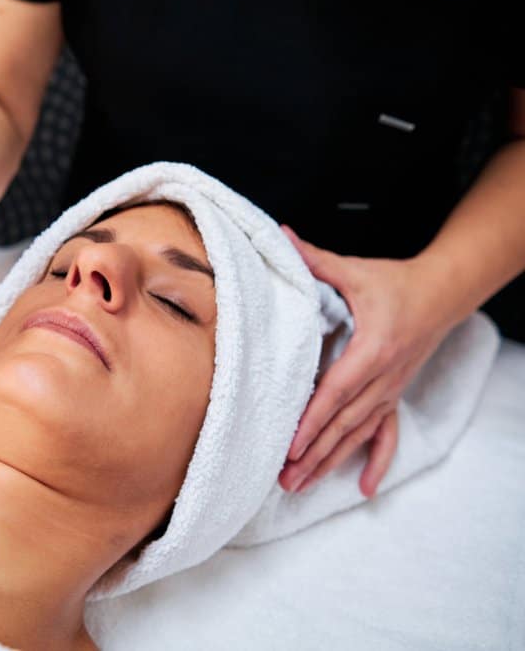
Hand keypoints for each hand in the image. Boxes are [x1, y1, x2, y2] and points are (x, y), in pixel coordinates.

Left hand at [277, 226, 456, 497]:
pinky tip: (365, 487)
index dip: (313, 420)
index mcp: (372, 348)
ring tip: (302, 485)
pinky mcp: (394, 394)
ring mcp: (391, 390)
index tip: (291, 444)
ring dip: (330, 461)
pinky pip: (387, 433)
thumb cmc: (394, 283)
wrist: (441, 292)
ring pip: (359, 433)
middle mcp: (383, 376)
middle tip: (284, 478)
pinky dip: (377, 460)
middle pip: (344, 422)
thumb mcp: (354, 270)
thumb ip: (316, 259)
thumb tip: (282, 235)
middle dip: (313, 452)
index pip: (336, 391)